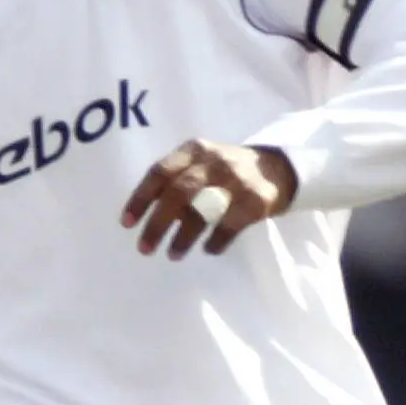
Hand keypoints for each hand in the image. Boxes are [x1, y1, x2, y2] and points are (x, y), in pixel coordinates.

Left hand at [121, 140, 297, 259]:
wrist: (278, 168)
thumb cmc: (226, 171)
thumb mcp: (201, 163)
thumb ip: (177, 180)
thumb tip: (147, 215)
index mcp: (194, 150)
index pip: (160, 172)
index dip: (141, 198)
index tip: (127, 224)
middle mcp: (214, 161)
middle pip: (178, 193)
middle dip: (158, 223)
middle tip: (145, 248)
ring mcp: (237, 180)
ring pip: (203, 211)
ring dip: (184, 237)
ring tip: (173, 254)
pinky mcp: (257, 200)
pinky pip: (230, 226)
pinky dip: (216, 241)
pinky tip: (209, 249)